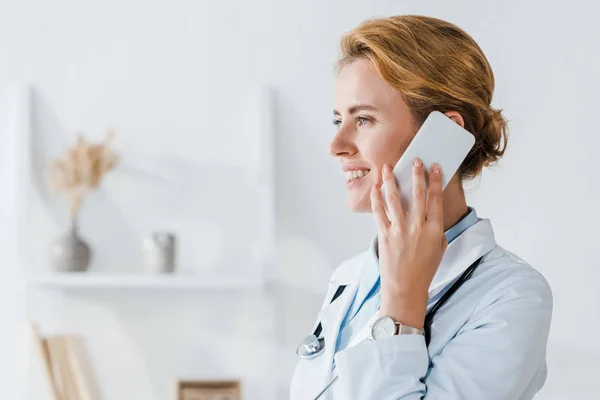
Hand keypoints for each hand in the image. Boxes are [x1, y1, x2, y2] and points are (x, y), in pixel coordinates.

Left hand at [370, 158, 447, 328]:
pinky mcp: (384, 234)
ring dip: (391, 180)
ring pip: (395, 199)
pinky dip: (377, 198)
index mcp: (435, 230)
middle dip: (417, 174)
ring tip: (387, 167)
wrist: (405, 287)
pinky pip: (379, 211)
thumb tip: (430, 210)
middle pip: (418, 194)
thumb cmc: (424, 269)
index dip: (435, 181)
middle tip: (415, 160)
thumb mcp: (439, 248)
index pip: (436, 199)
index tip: (434, 167)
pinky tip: (375, 187)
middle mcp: (418, 228)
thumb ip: (436, 229)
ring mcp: (400, 230)